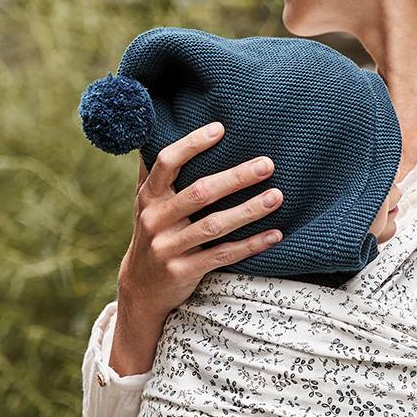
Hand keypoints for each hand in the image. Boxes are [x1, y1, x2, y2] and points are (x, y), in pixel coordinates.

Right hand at [117, 122, 286, 320]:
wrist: (140, 289)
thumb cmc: (153, 234)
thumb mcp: (146, 204)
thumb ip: (155, 172)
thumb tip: (161, 126)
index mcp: (149, 197)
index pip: (167, 163)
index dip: (192, 144)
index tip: (220, 129)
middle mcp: (155, 219)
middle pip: (199, 193)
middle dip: (235, 177)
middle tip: (267, 164)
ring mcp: (168, 247)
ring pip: (214, 226)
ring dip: (248, 210)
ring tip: (276, 196)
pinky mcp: (183, 271)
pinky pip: (222, 255)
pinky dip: (250, 245)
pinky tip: (275, 235)